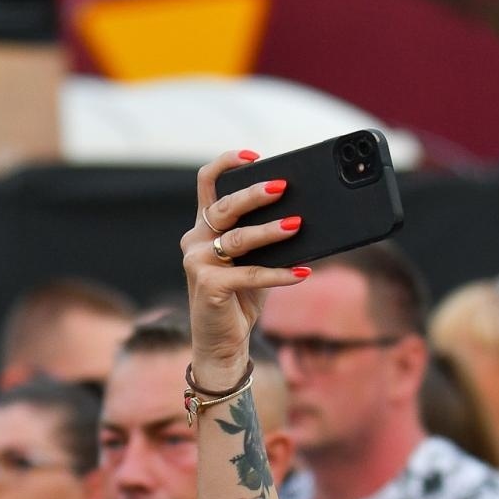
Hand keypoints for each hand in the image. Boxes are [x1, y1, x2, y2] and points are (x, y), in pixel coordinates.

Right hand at [182, 152, 307, 389]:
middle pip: (224, 207)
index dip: (227, 164)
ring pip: (237, 239)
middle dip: (254, 194)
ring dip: (271, 232)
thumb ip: (264, 238)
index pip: (207, 183)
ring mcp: (197, 263)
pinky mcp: (208, 287)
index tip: (254, 156)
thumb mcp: (254, 260)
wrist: (223, 342)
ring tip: (297, 225)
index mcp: (204, 227)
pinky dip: (280, 274)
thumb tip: (301, 216)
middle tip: (283, 187)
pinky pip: (250, 274)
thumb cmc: (240, 297)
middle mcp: (195, 240)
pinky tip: (303, 273)